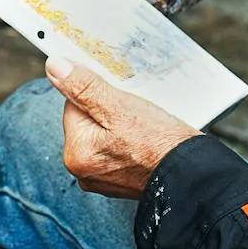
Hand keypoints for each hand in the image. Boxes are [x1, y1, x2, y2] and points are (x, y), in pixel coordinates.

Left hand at [45, 57, 200, 198]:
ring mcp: (101, 179)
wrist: (192, 176)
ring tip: (143, 127)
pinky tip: (145, 140)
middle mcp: (82, 171)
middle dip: (109, 110)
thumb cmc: (158, 143)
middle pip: (88, 120)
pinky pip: (117, 150)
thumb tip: (55, 67)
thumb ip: (83, 87)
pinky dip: (129, 141)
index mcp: (75, 153)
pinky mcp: (119, 182)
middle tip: (134, 113)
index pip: (74, 105)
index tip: (119, 97)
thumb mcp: (118, 107)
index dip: (98, 94)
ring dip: (120, 124)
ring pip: (104, 133)